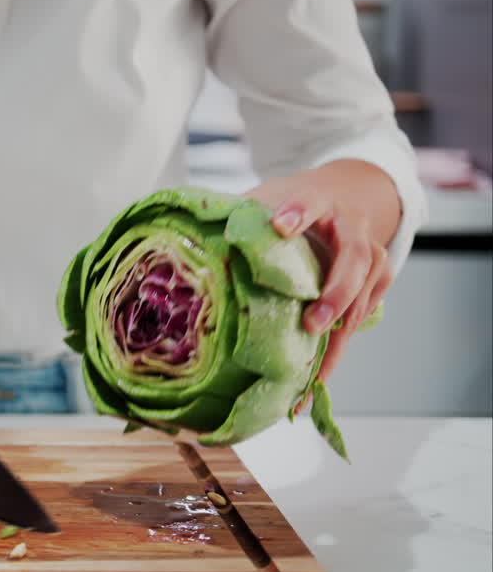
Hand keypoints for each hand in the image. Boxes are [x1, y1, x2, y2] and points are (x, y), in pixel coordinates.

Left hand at [246, 159, 400, 381]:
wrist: (344, 195)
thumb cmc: (293, 202)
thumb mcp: (265, 198)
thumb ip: (237, 216)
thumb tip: (194, 244)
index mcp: (319, 199)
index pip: (310, 201)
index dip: (298, 212)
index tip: (280, 227)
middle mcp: (351, 227)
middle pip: (353, 259)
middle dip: (334, 293)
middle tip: (312, 323)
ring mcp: (369, 253)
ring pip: (362, 295)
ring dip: (338, 336)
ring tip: (313, 375)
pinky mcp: (376, 278)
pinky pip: (362, 316)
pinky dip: (340, 346)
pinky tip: (318, 376)